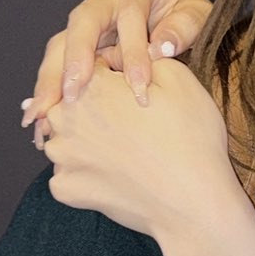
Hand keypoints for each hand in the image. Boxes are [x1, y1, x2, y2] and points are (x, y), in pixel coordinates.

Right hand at [22, 0, 215, 142]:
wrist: (179, 22)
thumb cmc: (188, 18)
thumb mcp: (199, 17)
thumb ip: (184, 29)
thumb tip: (161, 47)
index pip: (130, 13)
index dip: (133, 50)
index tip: (139, 86)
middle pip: (82, 23)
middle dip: (74, 60)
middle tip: (72, 95)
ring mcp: (87, 19)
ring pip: (61, 43)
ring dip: (51, 79)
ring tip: (42, 113)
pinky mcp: (78, 42)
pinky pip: (58, 63)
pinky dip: (50, 89)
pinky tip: (41, 116)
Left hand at [43, 56, 254, 255]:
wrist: (193, 201)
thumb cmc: (190, 136)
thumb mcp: (178, 76)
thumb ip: (141, 55)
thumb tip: (123, 56)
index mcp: (88, 84)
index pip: (94, 65)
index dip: (119, 73)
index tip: (139, 90)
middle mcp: (63, 118)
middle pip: (74, 100)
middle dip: (96, 104)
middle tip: (132, 120)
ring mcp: (60, 158)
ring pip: (68, 137)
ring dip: (86, 138)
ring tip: (124, 148)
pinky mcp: (65, 190)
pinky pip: (69, 172)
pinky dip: (86, 172)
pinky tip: (115, 173)